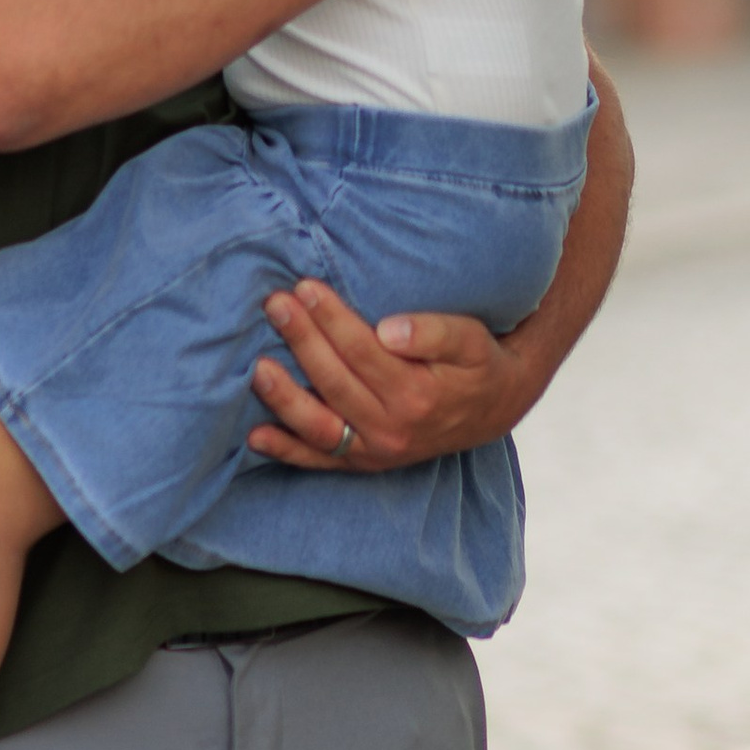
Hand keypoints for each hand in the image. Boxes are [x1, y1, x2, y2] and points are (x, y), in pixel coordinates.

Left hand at [246, 278, 531, 471]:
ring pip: (319, 426)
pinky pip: (320, 460)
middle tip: (274, 304)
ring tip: (257, 368)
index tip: (305, 287)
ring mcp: (375, 451)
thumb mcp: (470, 340)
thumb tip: (389, 330)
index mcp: (418, 395)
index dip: (332, 319)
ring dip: (284, 398)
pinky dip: (287, 451)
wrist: (493, 408)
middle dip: (302, 341)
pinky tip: (256, 435)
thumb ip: (433, 332)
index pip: (363, 351)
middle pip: (335, 382)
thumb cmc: (476, 362)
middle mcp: (392, 430)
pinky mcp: (364, 462)